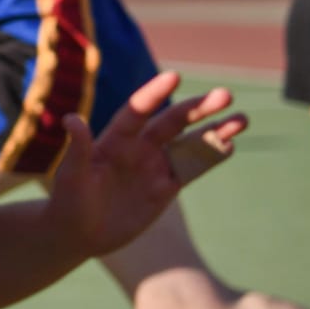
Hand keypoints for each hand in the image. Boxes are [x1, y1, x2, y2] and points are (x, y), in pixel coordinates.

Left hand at [43, 70, 246, 256]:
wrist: (79, 232)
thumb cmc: (68, 200)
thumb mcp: (71, 174)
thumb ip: (77, 148)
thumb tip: (71, 119)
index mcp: (113, 140)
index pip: (137, 112)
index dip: (154, 94)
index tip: (173, 76)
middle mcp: (137, 148)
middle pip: (171, 123)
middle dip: (197, 108)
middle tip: (225, 94)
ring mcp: (153, 167)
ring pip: (188, 143)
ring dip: (214, 130)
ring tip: (242, 118)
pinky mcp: (165, 188)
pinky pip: (191, 169)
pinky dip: (209, 158)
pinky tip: (229, 145)